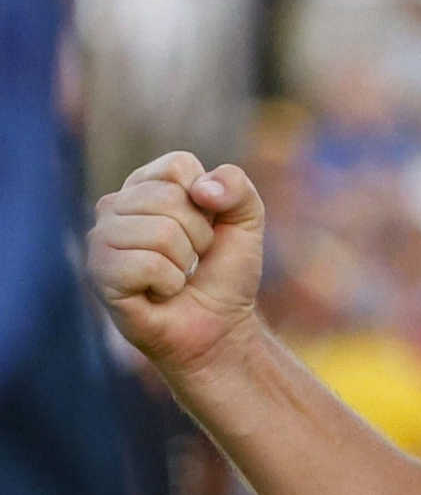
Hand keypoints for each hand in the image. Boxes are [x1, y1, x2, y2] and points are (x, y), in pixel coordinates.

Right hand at [87, 151, 265, 375]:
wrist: (219, 328)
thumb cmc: (225, 274)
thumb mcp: (246, 221)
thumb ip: (236, 186)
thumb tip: (202, 190)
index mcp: (145, 185)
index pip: (179, 166)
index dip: (209, 202)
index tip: (208, 228)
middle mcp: (115, 206)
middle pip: (169, 198)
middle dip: (199, 236)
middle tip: (193, 260)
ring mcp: (102, 239)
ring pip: (160, 232)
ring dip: (184, 262)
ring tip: (177, 276)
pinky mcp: (99, 273)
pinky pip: (147, 264)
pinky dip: (169, 283)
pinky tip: (160, 293)